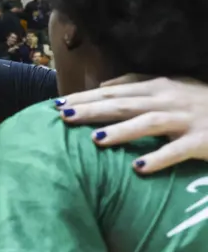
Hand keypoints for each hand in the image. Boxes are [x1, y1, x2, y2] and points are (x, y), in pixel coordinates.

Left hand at [56, 76, 207, 173]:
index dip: (85, 98)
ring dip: (122, 131)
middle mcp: (169, 100)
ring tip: (95, 140)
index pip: (114, 91)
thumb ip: (137, 83)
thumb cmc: (201, 101)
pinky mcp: (202, 141)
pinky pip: (177, 151)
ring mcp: (186, 120)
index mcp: (158, 87)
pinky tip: (138, 168)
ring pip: (149, 123)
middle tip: (64, 117)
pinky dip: (158, 158)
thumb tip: (101, 86)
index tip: (56, 105)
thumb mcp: (171, 86)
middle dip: (93, 110)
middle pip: (125, 104)